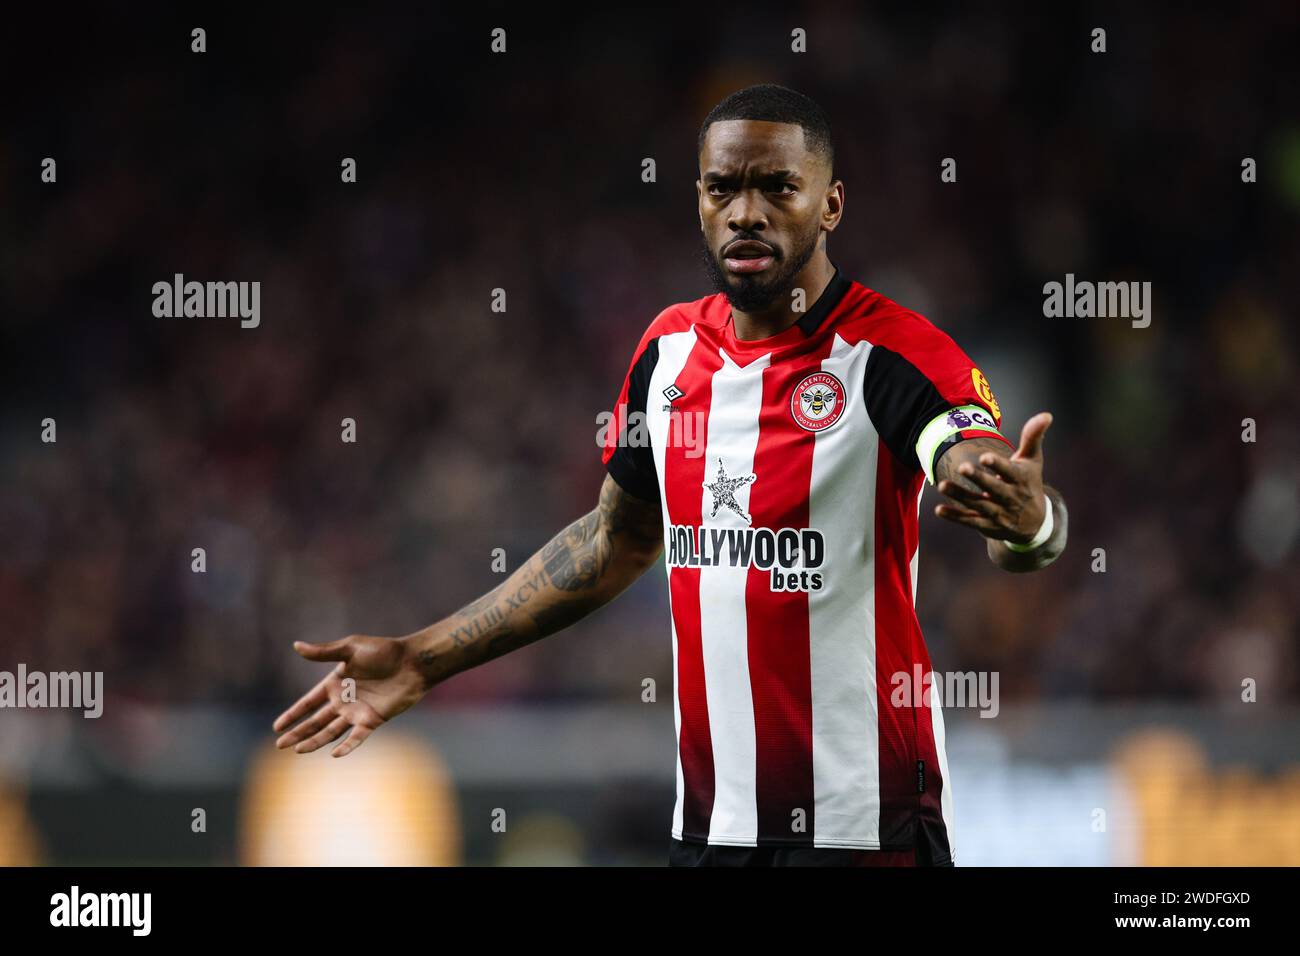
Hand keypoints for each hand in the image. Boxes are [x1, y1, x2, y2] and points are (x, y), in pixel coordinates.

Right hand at [272, 635, 427, 757]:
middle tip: (279, 745)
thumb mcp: (350, 648)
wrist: (412, 662)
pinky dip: (347, 746)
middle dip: (298, 732)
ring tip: (298, 750)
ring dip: (315, 741)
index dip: (293, 714)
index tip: (277, 727)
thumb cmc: (383, 651)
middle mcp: (343, 700)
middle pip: (316, 721)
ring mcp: (357, 712)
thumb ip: (324, 652)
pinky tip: (334, 754)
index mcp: (335, 683)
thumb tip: (296, 646)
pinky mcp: (373, 720)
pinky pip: (357, 737)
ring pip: (331, 731)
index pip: (308, 702)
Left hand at [934, 412, 1052, 543]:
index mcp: (1021, 480)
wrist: (1034, 523)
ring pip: (978, 505)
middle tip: (963, 467)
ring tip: (942, 485)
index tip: (984, 456)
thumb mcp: (1033, 461)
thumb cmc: (1029, 483)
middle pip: (994, 489)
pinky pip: (970, 521)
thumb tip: (1047, 414)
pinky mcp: (987, 526)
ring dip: (960, 496)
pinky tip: (939, 509)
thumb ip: (1033, 438)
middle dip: (979, 479)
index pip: (1010, 472)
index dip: (998, 465)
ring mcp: (998, 513)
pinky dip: (955, 516)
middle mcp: (1011, 498)